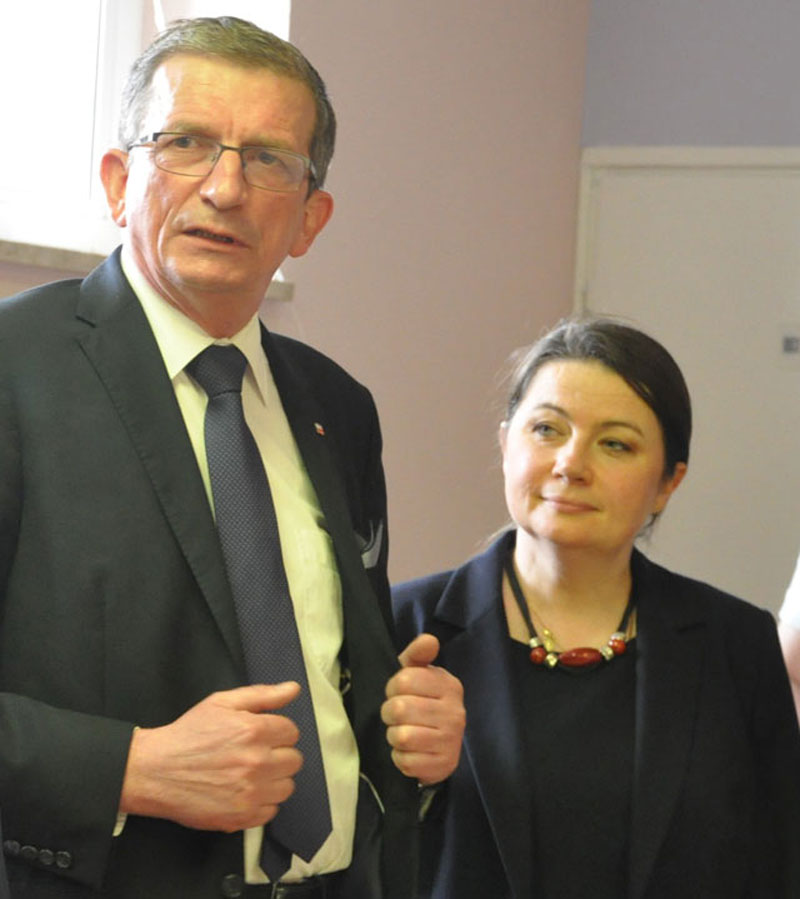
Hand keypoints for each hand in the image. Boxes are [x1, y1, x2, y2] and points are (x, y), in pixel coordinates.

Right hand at [120, 683, 302, 831]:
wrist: (155, 771)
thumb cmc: (188, 735)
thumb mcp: (222, 702)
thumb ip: (263, 695)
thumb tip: (292, 689)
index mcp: (254, 731)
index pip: (292, 732)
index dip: (277, 732)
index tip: (263, 736)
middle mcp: (256, 762)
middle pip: (294, 760)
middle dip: (278, 755)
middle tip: (256, 755)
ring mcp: (250, 792)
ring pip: (286, 787)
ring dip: (273, 781)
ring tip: (251, 774)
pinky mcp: (241, 817)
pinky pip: (271, 812)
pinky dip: (261, 804)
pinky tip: (244, 792)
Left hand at [382, 634, 464, 784]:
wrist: (440, 748)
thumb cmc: (423, 702)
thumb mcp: (418, 674)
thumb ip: (418, 655)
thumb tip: (429, 639)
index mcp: (449, 685)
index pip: (404, 680)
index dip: (393, 688)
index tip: (399, 693)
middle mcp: (455, 712)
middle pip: (399, 709)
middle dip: (390, 714)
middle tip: (398, 716)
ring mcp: (452, 741)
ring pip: (401, 736)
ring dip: (394, 736)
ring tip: (403, 732)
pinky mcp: (444, 766)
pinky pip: (405, 761)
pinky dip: (401, 758)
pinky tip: (411, 752)